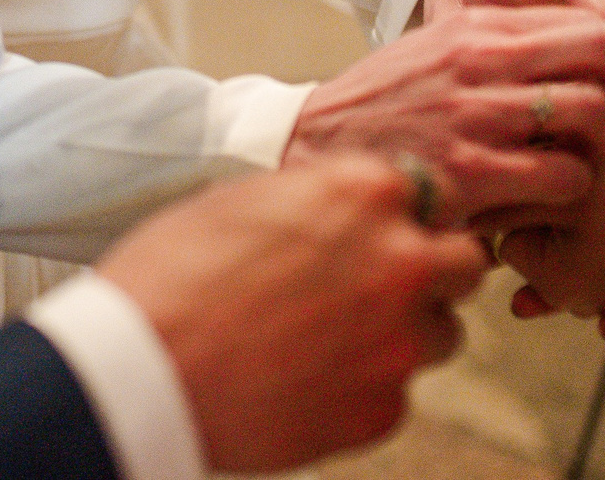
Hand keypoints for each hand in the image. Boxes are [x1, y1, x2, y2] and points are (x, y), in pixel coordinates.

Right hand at [96, 156, 491, 471]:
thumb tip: (346, 210)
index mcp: (364, 193)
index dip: (408, 214)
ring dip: (404, 332)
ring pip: (440, 334)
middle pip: (464, 263)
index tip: (385, 230)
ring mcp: (397, 343)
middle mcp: (399, 261)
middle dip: (432, 270)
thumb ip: (318, 198)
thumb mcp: (246, 199)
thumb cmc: (173, 272)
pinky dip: (363, 388)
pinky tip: (307, 380)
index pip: (434, 194)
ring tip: (331, 337)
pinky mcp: (381, 411)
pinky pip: (396, 394)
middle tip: (379, 283)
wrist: (140, 365)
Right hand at [285, 5, 604, 222]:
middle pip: (603, 55)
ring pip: (591, 116)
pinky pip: (562, 178)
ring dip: (601, 148)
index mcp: (475, 28)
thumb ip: (494, 47)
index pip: (586, 22)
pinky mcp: (469, 172)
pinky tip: (545, 201)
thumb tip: (565, 52)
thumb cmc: (382, 108)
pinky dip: (568, 193)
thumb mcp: (434, 52)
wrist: (311, 149)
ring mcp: (475, 116)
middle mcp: (480, 62)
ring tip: (579, 166)